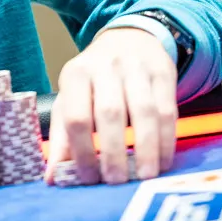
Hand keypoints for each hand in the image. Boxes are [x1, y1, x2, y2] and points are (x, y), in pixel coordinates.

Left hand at [45, 28, 177, 185]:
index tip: (89, 178)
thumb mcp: (71, 99)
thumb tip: (53, 178)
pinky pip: (168, 111)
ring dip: (145, 149)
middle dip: (113, 152)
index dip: (82, 151)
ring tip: (143, 176)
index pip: (76, 116)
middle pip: (110, 113)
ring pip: (144, 112)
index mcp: (75, 74)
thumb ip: (62, 138)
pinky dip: (166, 140)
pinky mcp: (163, 73)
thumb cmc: (95, 80)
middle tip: (116, 181)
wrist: (130, 39)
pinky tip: (162, 161)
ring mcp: (136, 68)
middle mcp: (104, 67)